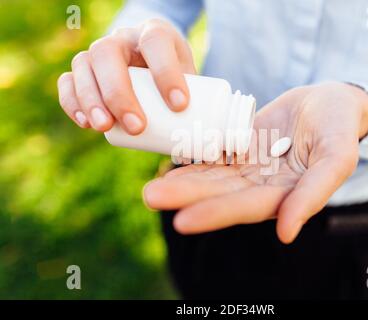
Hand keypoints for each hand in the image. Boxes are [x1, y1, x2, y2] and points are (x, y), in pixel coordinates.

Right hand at [57, 19, 195, 133]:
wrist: (153, 62)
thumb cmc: (176, 76)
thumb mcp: (193, 82)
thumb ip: (199, 109)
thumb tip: (198, 154)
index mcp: (154, 33)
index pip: (156, 43)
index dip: (166, 72)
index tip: (179, 106)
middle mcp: (122, 38)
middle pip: (109, 54)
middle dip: (120, 93)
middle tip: (136, 127)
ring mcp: (98, 51)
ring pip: (83, 65)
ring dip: (91, 99)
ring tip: (105, 127)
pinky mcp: (83, 70)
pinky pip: (67, 81)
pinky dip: (71, 102)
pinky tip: (85, 123)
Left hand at [143, 82, 367, 242]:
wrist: (331, 101)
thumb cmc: (340, 127)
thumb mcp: (338, 156)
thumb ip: (314, 193)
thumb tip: (286, 233)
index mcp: (286, 194)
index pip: (246, 207)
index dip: (216, 213)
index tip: (182, 220)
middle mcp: (263, 185)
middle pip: (220, 194)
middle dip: (186, 198)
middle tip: (151, 197)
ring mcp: (250, 166)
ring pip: (212, 177)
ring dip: (182, 183)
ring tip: (151, 188)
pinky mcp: (241, 145)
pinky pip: (214, 154)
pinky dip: (192, 159)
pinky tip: (169, 163)